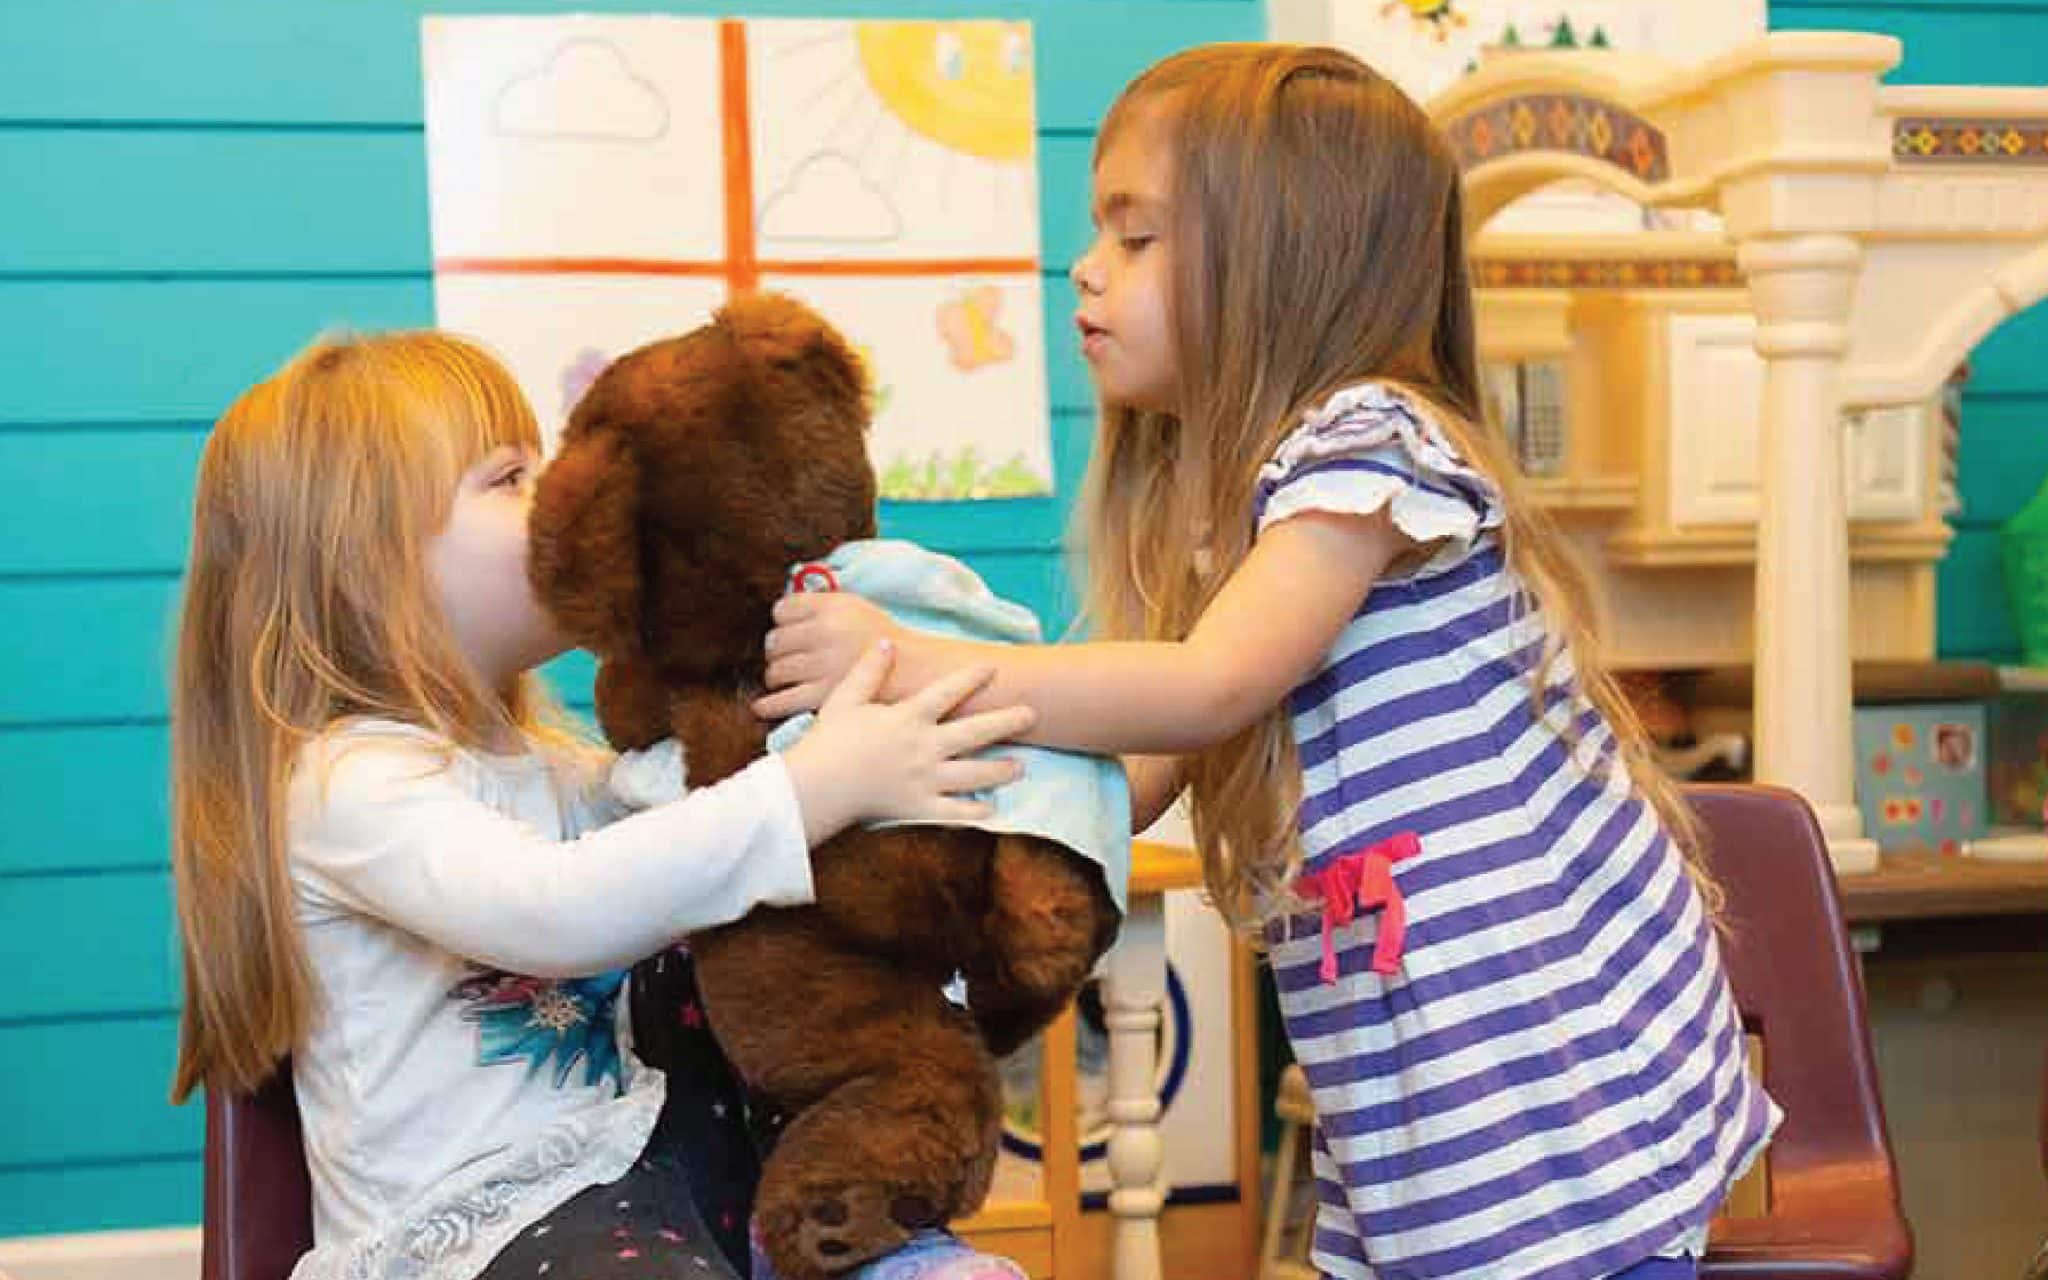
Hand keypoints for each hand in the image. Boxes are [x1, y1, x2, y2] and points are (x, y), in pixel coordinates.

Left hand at [755, 592, 903, 719]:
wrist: (915, 670)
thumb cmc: (885, 641)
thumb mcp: (857, 608)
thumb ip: (823, 606)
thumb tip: (785, 610)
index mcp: (832, 606)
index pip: (782, 610)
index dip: (781, 623)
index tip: (786, 632)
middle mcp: (824, 632)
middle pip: (775, 641)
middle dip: (777, 652)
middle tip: (785, 659)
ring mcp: (822, 664)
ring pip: (775, 671)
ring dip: (776, 676)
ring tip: (784, 680)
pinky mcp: (824, 694)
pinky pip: (782, 700)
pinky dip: (769, 704)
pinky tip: (763, 706)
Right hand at [780, 640, 1035, 844]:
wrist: (816, 786)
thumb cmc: (828, 741)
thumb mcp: (845, 698)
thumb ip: (869, 671)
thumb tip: (886, 643)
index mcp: (908, 718)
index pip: (947, 692)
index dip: (972, 677)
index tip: (994, 668)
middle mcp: (924, 747)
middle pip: (975, 732)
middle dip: (1007, 721)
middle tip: (1032, 714)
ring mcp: (924, 779)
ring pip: (973, 775)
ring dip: (1000, 770)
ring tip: (1021, 767)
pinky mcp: (918, 807)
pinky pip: (953, 812)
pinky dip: (974, 812)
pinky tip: (992, 810)